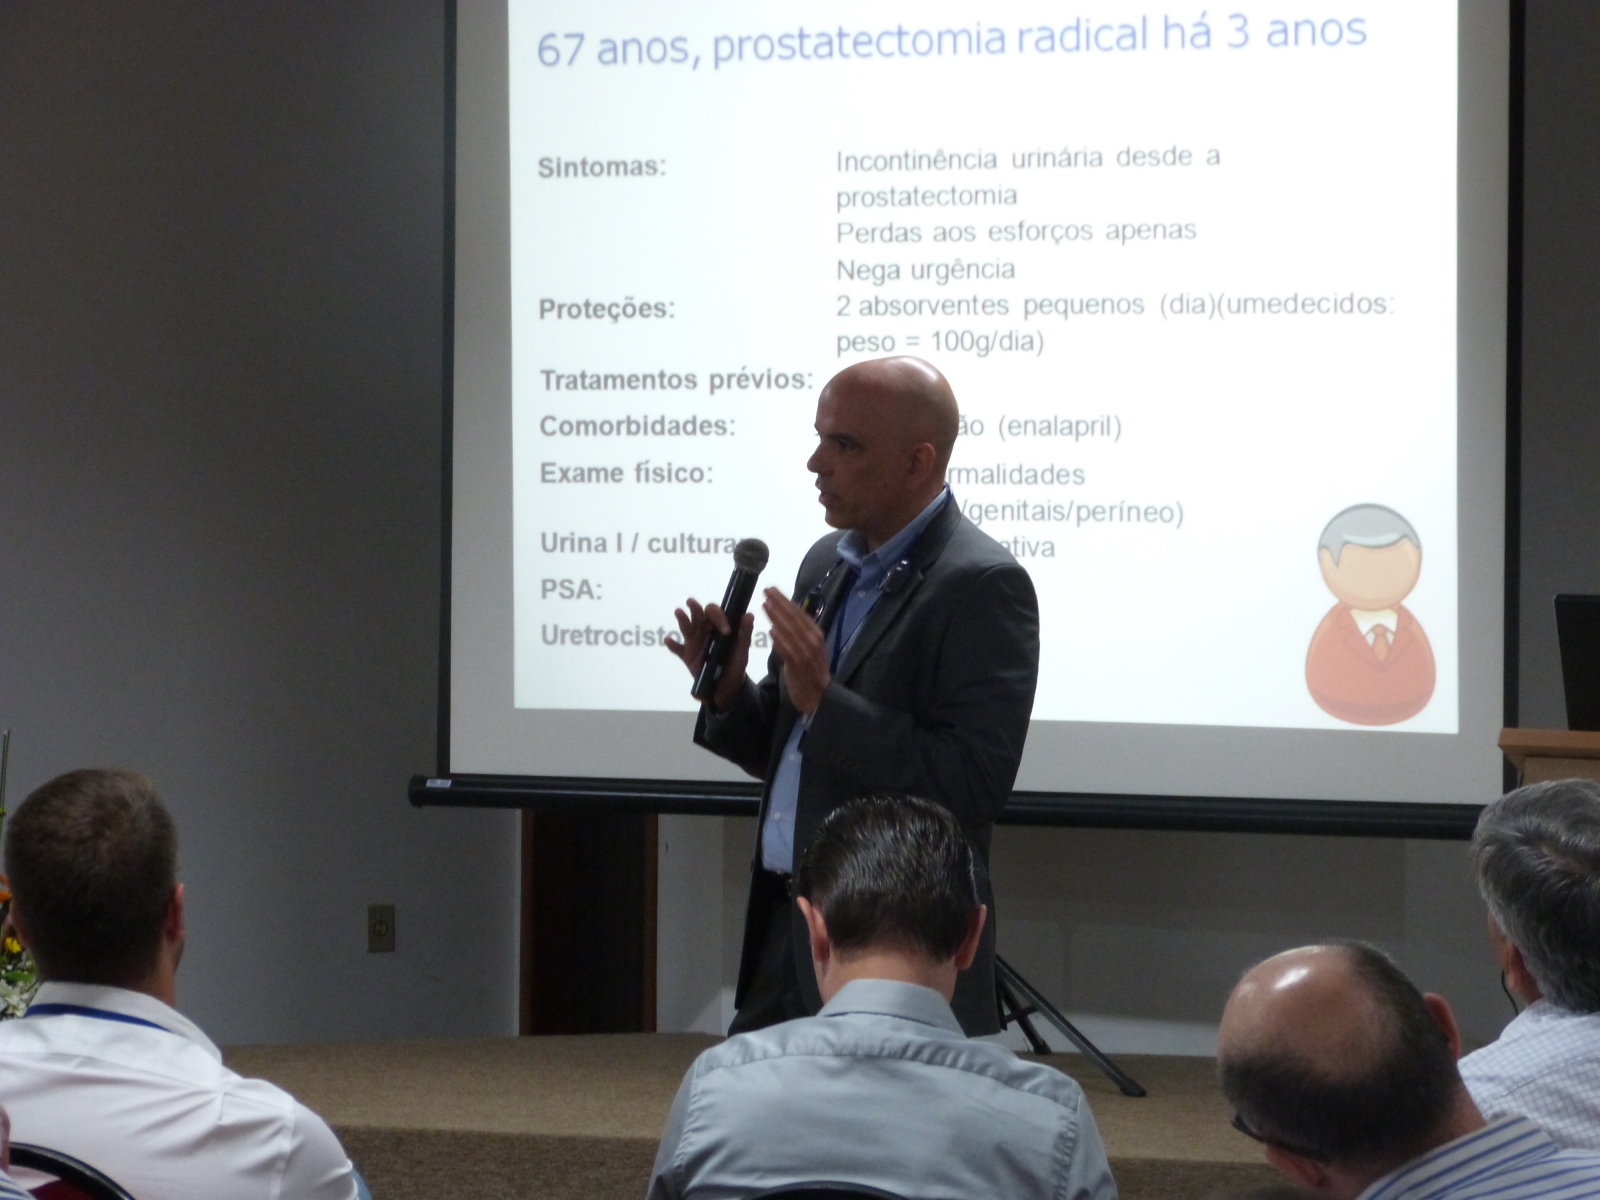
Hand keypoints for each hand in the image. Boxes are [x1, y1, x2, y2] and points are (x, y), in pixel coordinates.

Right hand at [666, 598, 752, 711]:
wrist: (727, 684)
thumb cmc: (736, 661)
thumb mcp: (742, 648)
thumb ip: (745, 632)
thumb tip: (750, 614)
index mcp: (717, 625)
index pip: (715, 613)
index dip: (719, 617)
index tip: (726, 631)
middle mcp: (704, 629)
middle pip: (697, 614)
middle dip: (695, 608)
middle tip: (691, 602)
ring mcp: (693, 642)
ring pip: (686, 627)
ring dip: (682, 619)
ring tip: (678, 612)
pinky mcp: (686, 655)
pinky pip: (677, 648)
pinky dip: (672, 644)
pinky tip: (669, 640)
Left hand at [763, 587, 829, 714]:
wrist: (819, 697)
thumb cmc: (811, 671)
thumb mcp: (808, 647)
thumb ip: (799, 632)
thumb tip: (786, 614)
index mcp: (815, 634)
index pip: (799, 613)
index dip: (785, 600)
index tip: (772, 589)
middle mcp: (813, 641)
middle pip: (794, 618)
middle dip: (779, 603)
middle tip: (765, 590)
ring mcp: (807, 654)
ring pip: (791, 632)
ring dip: (778, 617)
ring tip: (766, 604)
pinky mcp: (800, 667)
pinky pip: (789, 651)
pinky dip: (781, 641)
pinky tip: (772, 631)